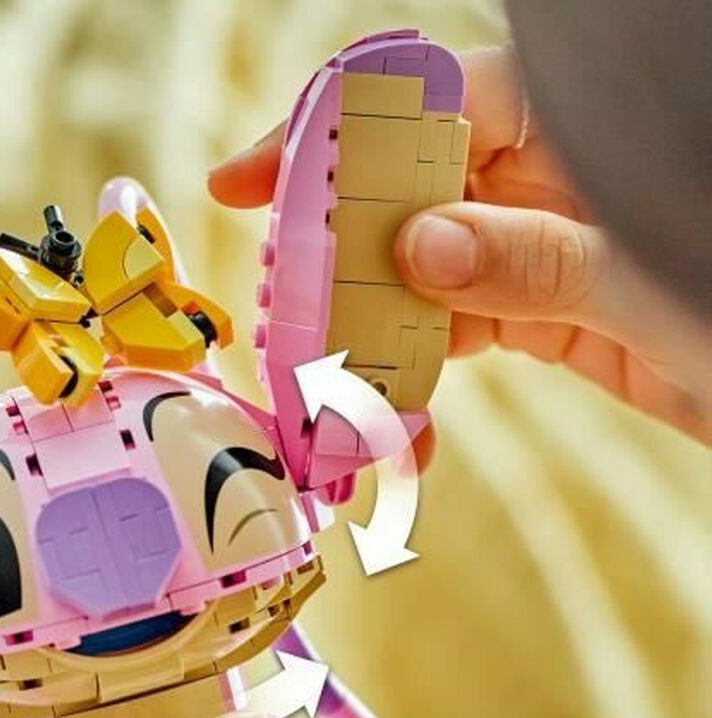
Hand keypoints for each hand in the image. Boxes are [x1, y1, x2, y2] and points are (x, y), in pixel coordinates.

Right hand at [208, 45, 711, 446]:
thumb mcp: (647, 277)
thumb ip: (536, 257)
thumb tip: (418, 244)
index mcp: (572, 128)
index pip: (429, 107)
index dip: (330, 137)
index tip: (247, 182)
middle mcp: (540, 179)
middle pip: (400, 200)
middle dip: (331, 268)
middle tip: (281, 329)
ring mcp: (533, 248)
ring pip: (413, 280)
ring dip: (365, 345)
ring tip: (330, 404)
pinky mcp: (538, 315)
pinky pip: (450, 340)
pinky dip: (413, 386)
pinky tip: (398, 432)